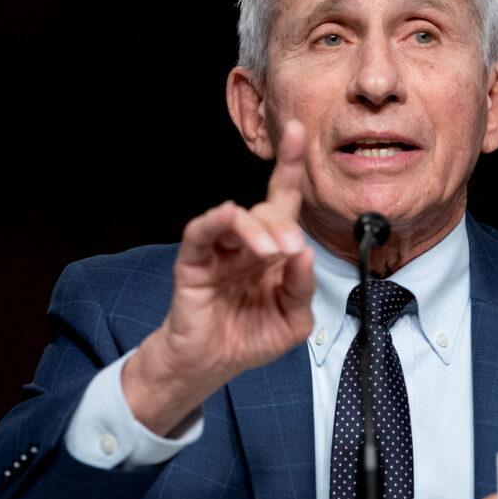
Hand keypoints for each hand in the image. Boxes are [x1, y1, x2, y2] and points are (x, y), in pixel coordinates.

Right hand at [122, 121, 314, 434]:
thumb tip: (303, 252)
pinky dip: (214, 221)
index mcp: (273, 251)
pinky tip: (226, 217)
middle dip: (282, 224)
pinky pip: (201, 232)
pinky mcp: (194, 263)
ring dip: (256, 229)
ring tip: (269, 253)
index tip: (299, 132)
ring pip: (237, 218)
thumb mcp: (293, 320)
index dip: (290, 167)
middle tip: (288, 249)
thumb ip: (302, 287)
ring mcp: (220, 251)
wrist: (212, 366)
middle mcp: (247, 244)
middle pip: (267, 209)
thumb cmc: (250, 337)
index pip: (285, 202)